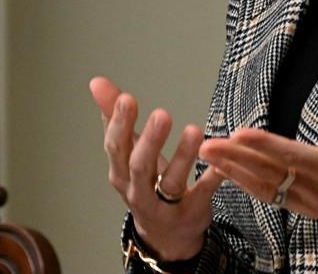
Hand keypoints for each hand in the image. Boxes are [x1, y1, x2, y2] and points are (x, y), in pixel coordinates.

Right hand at [90, 76, 223, 260]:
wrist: (166, 236)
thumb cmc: (145, 184)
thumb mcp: (128, 152)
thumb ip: (114, 116)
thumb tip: (96, 81)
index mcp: (121, 172)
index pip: (116, 148)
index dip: (119, 124)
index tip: (128, 99)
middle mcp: (138, 192)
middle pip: (139, 167)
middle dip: (150, 141)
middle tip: (161, 114)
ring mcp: (165, 207)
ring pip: (171, 183)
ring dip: (182, 157)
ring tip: (195, 131)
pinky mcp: (192, 213)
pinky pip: (202, 194)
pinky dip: (212, 177)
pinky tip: (220, 161)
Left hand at [199, 91, 317, 246]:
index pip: (294, 156)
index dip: (266, 146)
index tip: (241, 134)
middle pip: (270, 173)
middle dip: (236, 159)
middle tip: (208, 145)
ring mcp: (310, 202)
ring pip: (265, 188)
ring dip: (234, 172)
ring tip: (209, 157)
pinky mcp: (306, 209)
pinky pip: (271, 197)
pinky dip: (247, 185)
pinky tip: (229, 174)